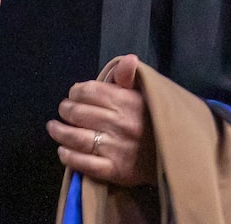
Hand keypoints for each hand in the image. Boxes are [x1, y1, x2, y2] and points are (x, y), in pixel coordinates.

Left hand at [48, 55, 155, 187]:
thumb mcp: (146, 95)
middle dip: (65, 110)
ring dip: (59, 132)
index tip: (74, 95)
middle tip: (64, 110)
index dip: (76, 92)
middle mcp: (119, 124)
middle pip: (78, 114)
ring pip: (77, 138)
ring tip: (53, 128)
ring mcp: (116, 148)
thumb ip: (130, 77)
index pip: (89, 91)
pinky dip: (69, 157)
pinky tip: (62, 151)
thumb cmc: (155, 121)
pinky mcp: (116, 170)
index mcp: (126, 102)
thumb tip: (127, 59)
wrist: (176, 156)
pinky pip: (85, 164)